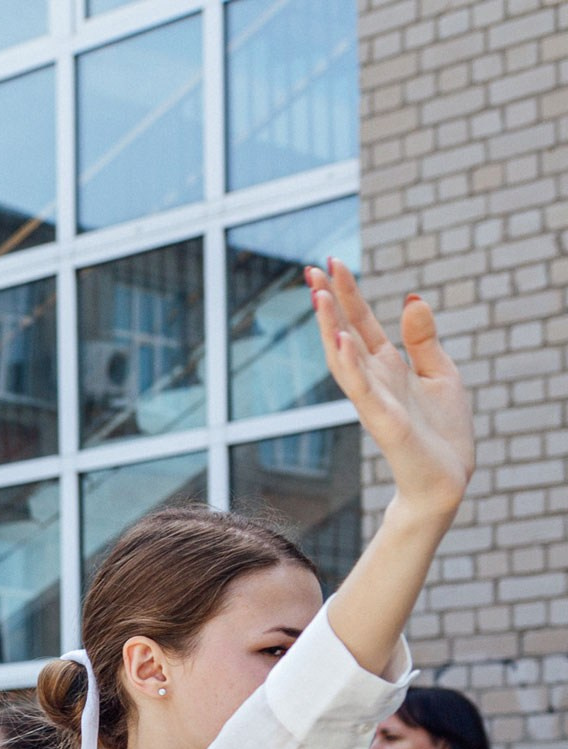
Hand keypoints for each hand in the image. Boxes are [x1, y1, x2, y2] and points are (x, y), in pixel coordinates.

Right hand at [310, 260, 472, 515]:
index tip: (331, 262)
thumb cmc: (442, 432)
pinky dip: (349, 364)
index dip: (347, 292)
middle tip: (310, 268)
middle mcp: (373, 378)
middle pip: (343, 332)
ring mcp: (374, 399)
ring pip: (344, 357)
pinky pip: (362, 389)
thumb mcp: (440, 372)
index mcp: (387, 365)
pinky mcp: (383, 420)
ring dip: (329, 326)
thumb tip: (411, 298)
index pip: (360, 322)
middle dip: (328, 302)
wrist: (445, 479)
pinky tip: (340, 340)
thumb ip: (423, 338)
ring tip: (317, 295)